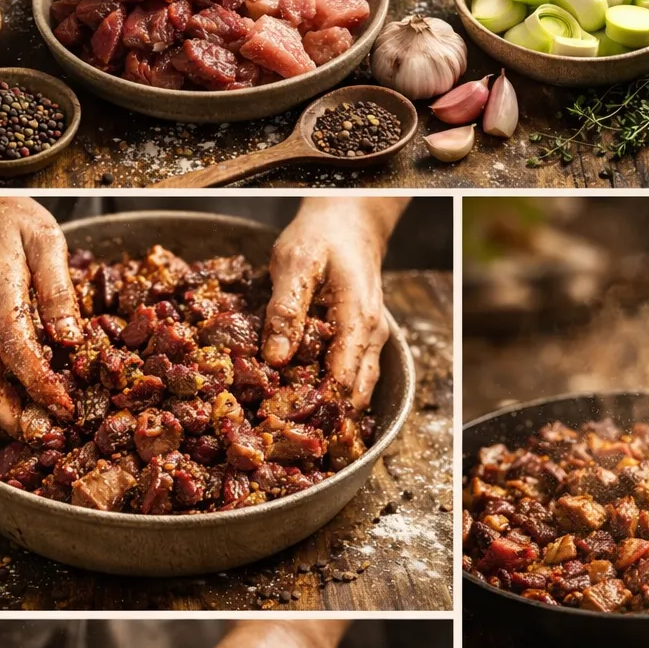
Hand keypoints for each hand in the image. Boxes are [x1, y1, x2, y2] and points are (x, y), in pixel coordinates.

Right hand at [0, 197, 81, 437]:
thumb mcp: (45, 239)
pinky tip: (2, 418)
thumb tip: (72, 337)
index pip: (16, 352)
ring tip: (24, 436)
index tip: (65, 407)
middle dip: (12, 417)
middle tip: (45, 437)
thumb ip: (57, 288)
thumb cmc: (7, 220)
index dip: (40, 386)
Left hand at [262, 197, 407, 407]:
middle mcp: (372, 338)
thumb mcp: (294, 265)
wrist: (347, 224)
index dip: (312, 404)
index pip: (342, 381)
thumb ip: (285, 311)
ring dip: (324, 404)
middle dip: (318, 413)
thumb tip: (276, 359)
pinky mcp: (362, 343)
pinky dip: (328, 389)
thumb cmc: (320, 240)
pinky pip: (351, 377)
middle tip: (277, 423)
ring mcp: (371, 342)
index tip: (277, 415)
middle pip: (352, 395)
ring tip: (286, 414)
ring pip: (354, 391)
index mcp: (358, 321)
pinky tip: (299, 394)